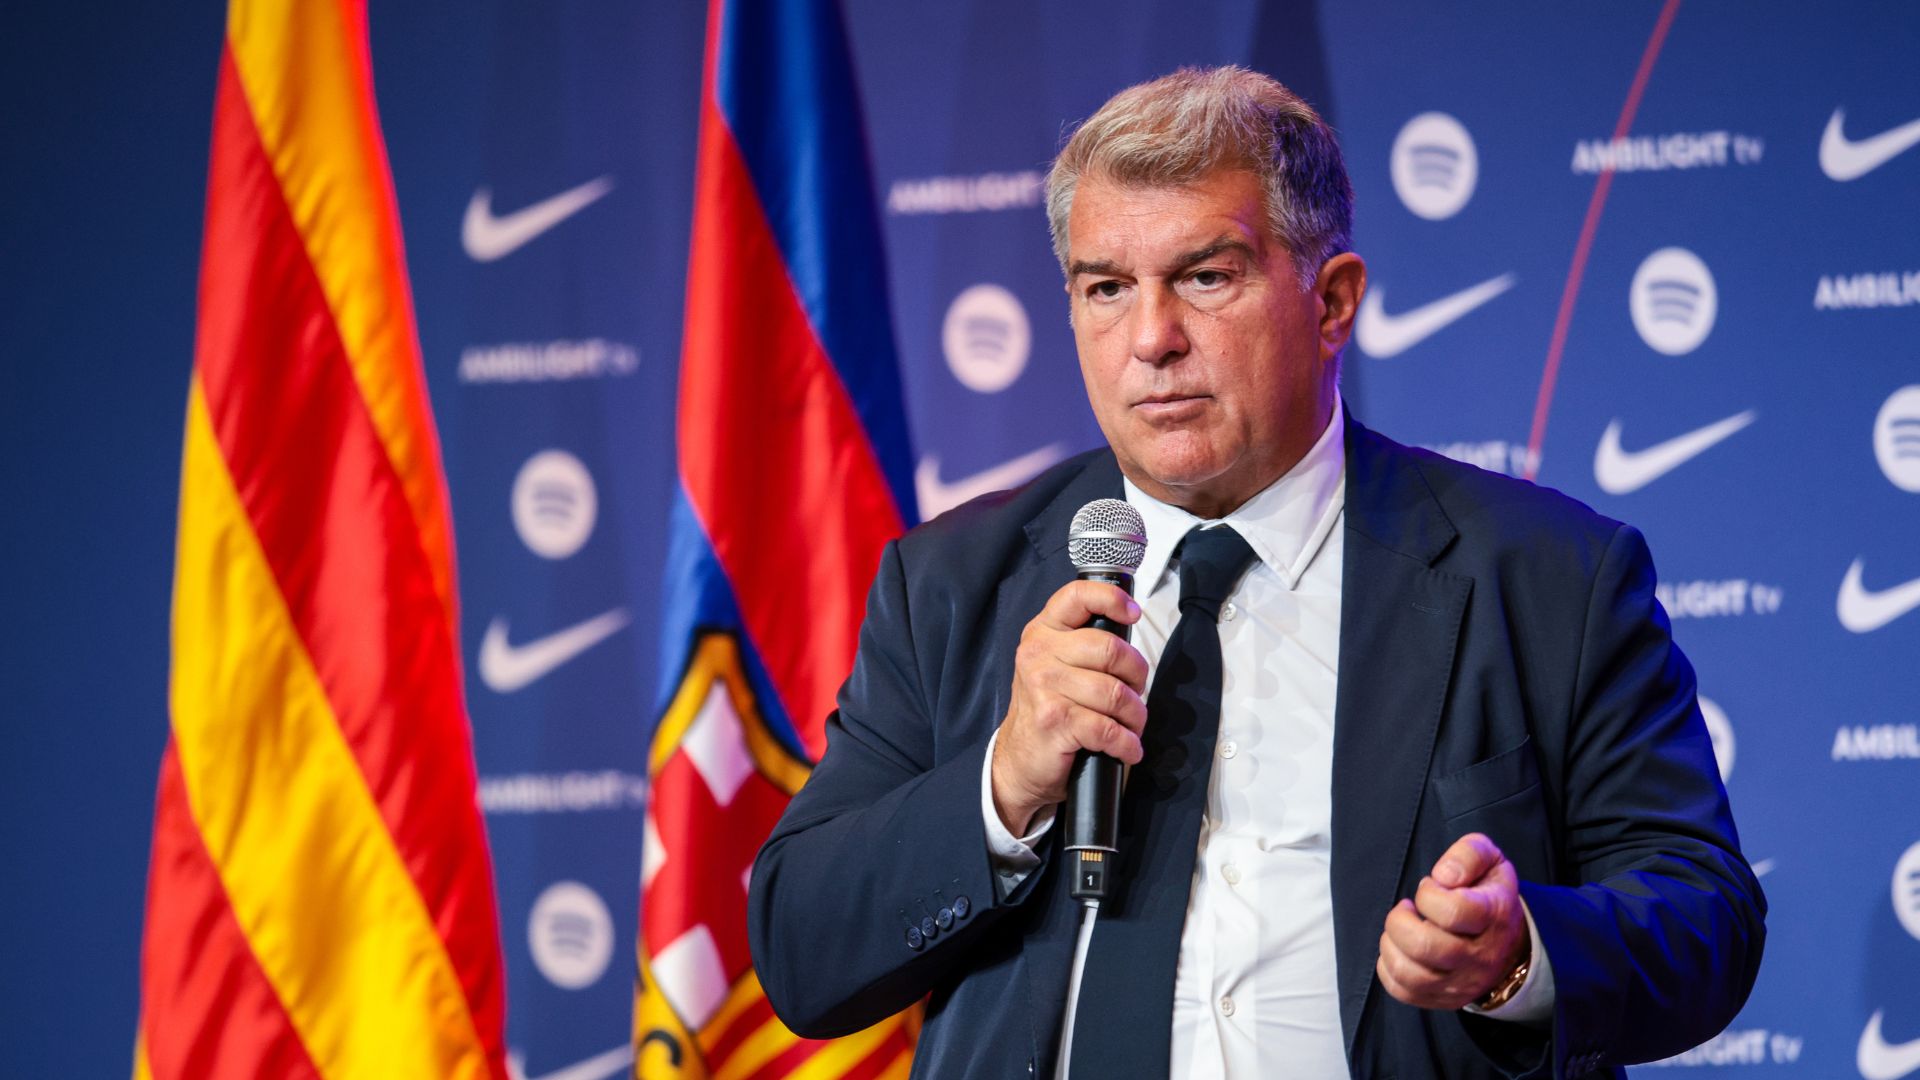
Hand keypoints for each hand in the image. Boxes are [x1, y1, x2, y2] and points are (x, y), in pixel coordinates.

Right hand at [989, 580, 1147, 834]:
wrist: (1019, 760)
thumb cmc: (1048, 709)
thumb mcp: (1055, 664)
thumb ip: (1082, 642)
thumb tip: (1129, 629)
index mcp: (1043, 631)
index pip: (1077, 596)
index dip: (1112, 599)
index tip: (1133, 615)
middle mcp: (1039, 653)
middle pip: (1111, 649)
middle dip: (1137, 675)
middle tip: (1135, 693)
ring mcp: (1044, 686)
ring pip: (1115, 693)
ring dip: (1135, 715)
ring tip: (1132, 725)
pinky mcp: (1054, 720)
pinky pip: (1108, 729)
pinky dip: (1126, 743)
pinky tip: (1128, 748)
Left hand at [1376, 832, 1528, 1010]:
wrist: (1511, 944)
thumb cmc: (1488, 895)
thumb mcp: (1490, 860)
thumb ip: (1469, 854)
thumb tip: (1443, 875)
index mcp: (1493, 917)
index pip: (1451, 911)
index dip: (1428, 894)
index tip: (1430, 887)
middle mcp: (1480, 956)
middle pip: (1425, 946)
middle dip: (1399, 920)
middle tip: (1407, 910)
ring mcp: (1462, 983)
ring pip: (1411, 974)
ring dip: (1391, 945)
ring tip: (1401, 929)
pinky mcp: (1444, 999)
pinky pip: (1403, 991)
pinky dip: (1388, 968)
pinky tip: (1398, 949)